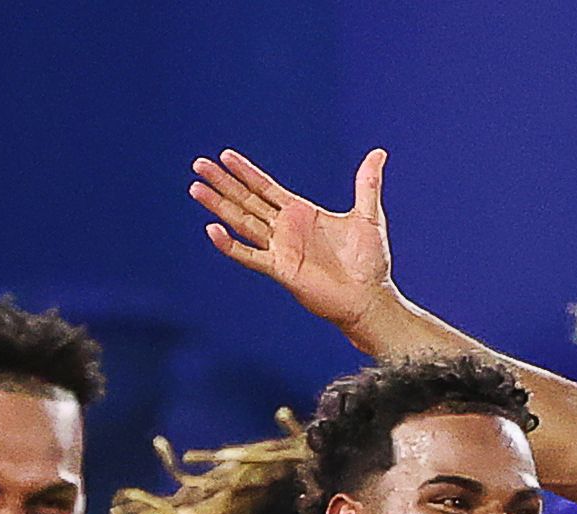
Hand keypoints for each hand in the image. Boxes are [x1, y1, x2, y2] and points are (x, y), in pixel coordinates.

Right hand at [193, 148, 395, 335]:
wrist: (369, 297)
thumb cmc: (370, 262)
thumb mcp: (368, 216)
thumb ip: (367, 184)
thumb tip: (379, 153)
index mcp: (301, 213)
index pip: (265, 187)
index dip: (245, 172)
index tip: (225, 156)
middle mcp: (285, 229)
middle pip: (246, 200)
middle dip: (223, 183)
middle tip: (199, 165)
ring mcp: (280, 249)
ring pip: (241, 222)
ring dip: (219, 206)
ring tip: (196, 189)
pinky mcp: (280, 270)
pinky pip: (249, 255)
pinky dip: (230, 245)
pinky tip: (212, 230)